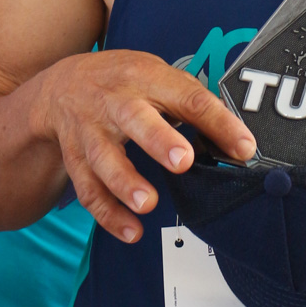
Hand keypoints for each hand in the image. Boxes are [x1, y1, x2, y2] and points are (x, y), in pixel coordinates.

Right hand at [32, 49, 255, 243]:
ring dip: (124, 181)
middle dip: (159, 141)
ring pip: (103, 157)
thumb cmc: (122, 82)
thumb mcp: (157, 76)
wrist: (62, 85)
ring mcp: (91, 130)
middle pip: (135, 120)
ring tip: (146, 203)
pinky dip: (107, 213)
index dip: (217, 122)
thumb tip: (235, 138)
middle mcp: (115, 102)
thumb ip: (191, 104)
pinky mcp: (75, 158)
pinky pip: (88, 189)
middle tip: (182, 162)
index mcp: (145, 77)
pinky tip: (130, 231)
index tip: (243, 147)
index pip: (187, 98)